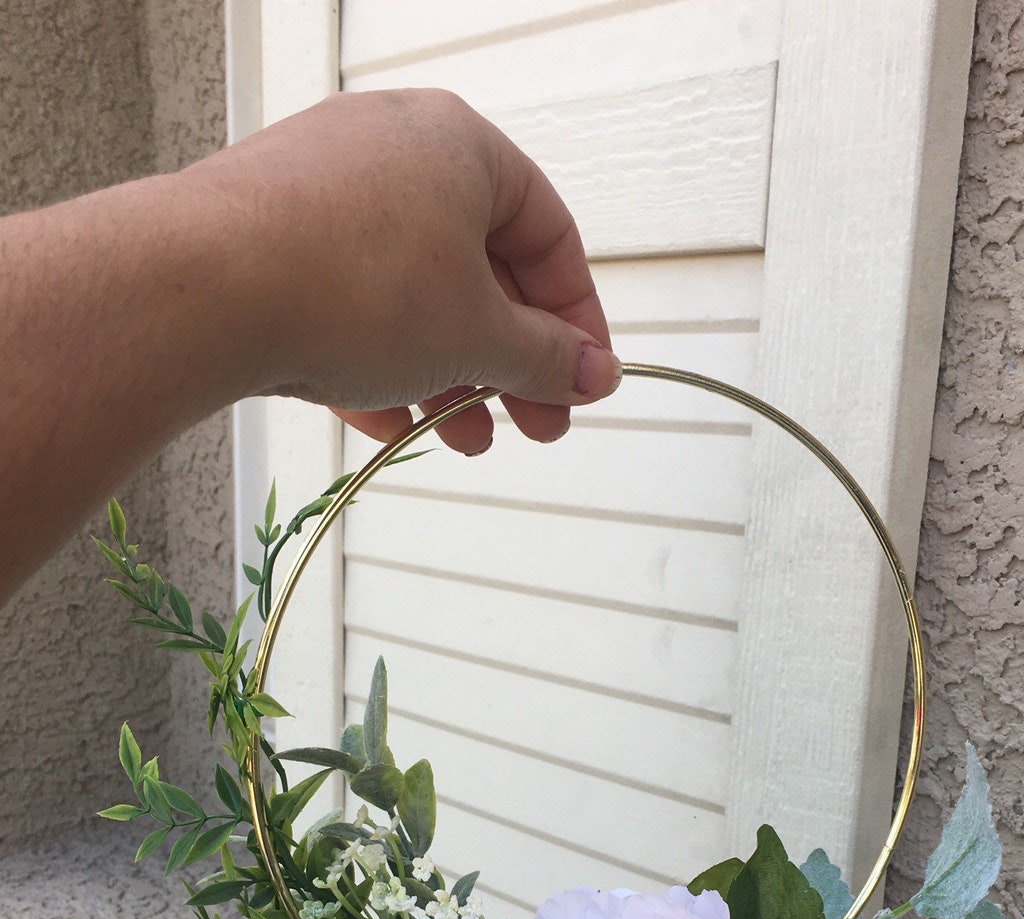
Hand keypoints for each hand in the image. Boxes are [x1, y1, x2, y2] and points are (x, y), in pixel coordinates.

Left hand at [187, 89, 620, 453]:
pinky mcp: (271, 238)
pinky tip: (388, 423)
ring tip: (459, 437)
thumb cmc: (349, 282)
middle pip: (478, 268)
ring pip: (410, 292)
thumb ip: (546, 359)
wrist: (202, 289)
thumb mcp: (478, 336)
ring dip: (447, 373)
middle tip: (531, 423)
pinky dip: (378, 362)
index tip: (584, 382)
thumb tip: (590, 373)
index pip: (548, 234)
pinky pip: (346, 303)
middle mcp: (392, 151)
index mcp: (460, 146)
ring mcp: (323, 191)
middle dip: (508, 361)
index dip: (577, 320)